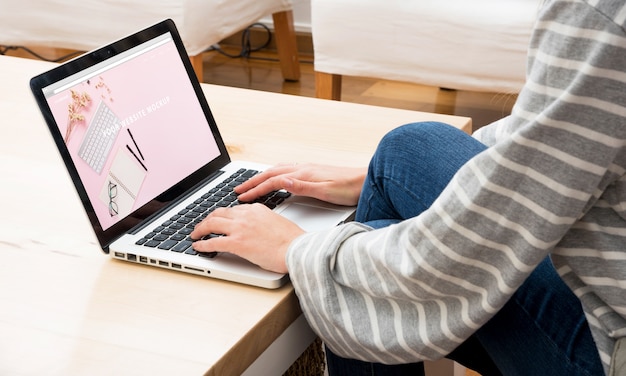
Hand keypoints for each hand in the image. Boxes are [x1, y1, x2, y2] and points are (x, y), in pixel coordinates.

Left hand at [190, 204, 304, 273]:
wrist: (296, 249)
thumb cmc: (292, 240)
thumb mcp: (276, 222)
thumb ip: (263, 222)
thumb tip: (257, 230)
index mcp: (256, 209)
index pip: (233, 209)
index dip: (222, 215)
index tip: (218, 219)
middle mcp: (246, 215)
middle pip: (219, 213)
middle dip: (207, 219)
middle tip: (202, 225)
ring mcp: (240, 228)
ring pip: (212, 224)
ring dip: (200, 229)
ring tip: (195, 234)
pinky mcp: (237, 243)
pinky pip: (213, 242)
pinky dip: (202, 244)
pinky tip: (198, 246)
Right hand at [235, 163, 366, 205]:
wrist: (367, 181)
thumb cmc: (349, 188)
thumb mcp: (325, 191)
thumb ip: (302, 187)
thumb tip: (282, 181)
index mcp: (303, 174)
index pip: (272, 181)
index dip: (255, 190)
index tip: (241, 197)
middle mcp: (303, 169)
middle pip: (271, 173)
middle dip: (252, 182)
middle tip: (237, 190)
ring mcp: (308, 169)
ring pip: (278, 170)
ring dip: (262, 177)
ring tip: (251, 184)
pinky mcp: (313, 172)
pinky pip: (286, 171)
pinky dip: (274, 174)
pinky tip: (276, 179)